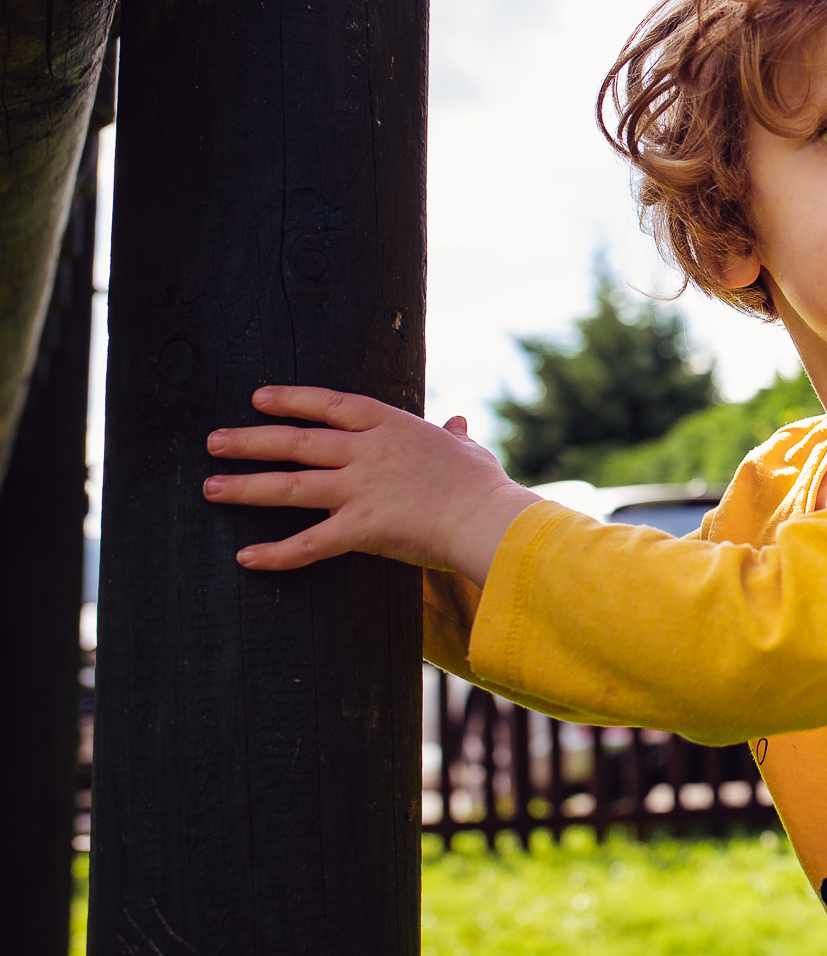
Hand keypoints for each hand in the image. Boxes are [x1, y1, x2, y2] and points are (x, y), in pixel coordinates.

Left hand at [204, 386, 539, 584]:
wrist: (487, 518)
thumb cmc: (484, 486)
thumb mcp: (469, 451)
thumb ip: (455, 435)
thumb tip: (458, 421)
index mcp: (392, 427)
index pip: (332, 405)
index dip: (292, 400)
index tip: (258, 398)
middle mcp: (368, 453)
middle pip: (298, 441)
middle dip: (251, 440)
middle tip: (213, 441)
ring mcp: (361, 489)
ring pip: (291, 485)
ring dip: (247, 486)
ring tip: (211, 487)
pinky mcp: (361, 528)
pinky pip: (310, 542)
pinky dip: (276, 552)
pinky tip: (246, 557)